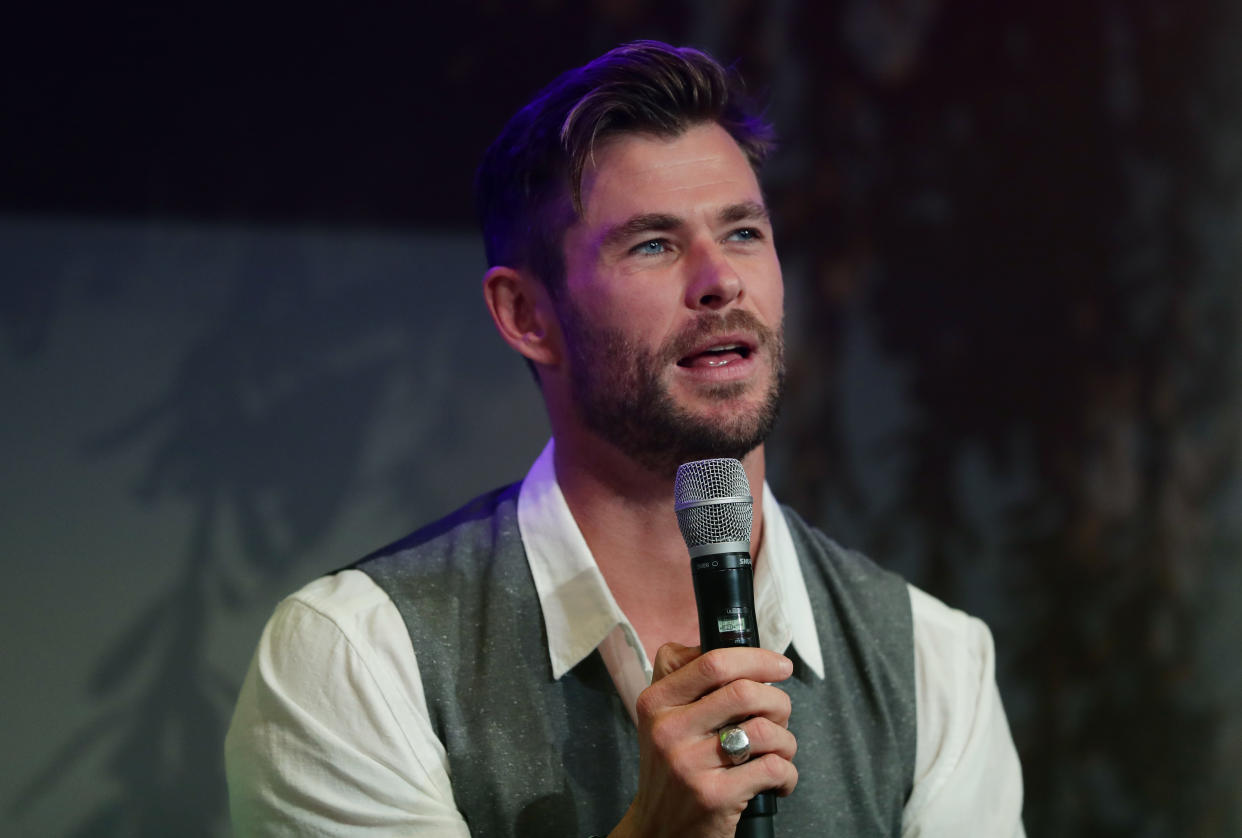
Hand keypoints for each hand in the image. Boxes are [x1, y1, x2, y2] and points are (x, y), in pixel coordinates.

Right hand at [609, 643, 797, 837]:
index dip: (756, 658)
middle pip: (744, 692)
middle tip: (781, 713)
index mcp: (656, 702)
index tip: (779, 666)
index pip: (713, 662)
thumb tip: (738, 652)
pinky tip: (778, 779)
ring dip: (787, 740)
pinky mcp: (715, 796)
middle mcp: (668, 730)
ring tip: (779, 750)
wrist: (657, 830)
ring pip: (765, 730)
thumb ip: (688, 681)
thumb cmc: (671, 769)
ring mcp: (690, 765)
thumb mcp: (662, 719)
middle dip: (778, 701)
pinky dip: (788, 773)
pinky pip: (774, 768)